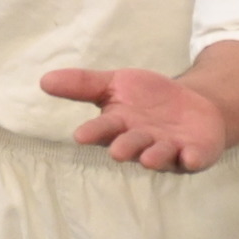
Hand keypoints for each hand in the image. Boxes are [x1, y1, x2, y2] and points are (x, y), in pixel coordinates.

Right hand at [41, 67, 228, 171]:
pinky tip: (190, 155)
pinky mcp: (195, 153)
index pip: (103, 130)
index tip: (81, 135)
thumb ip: (83, 84)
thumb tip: (43, 80)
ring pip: (159, 156)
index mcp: (119, 126)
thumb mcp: (116, 84)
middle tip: (117, 149)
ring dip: (153, 157)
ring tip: (148, 157)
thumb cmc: (148, 99)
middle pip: (130, 145)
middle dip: (125, 147)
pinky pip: (193, 158)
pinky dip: (191, 158)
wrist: (194, 105)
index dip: (94, 132)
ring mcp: (168, 150)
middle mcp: (141, 143)